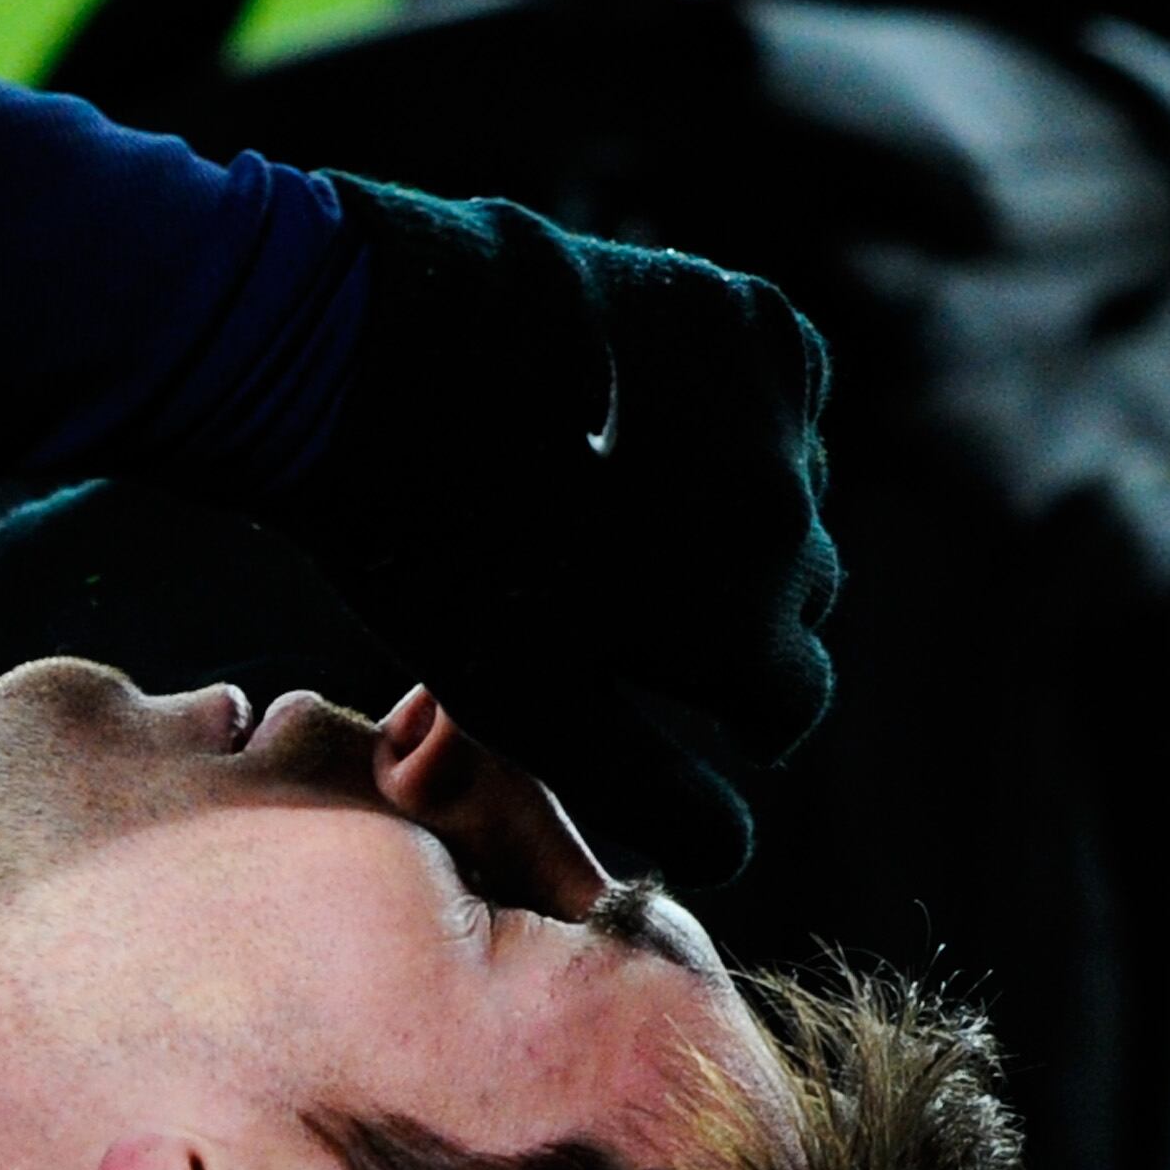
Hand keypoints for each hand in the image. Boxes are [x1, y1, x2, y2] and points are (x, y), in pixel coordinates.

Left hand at [266, 175, 840, 881]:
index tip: (686, 701)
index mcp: (747, 624)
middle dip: (732, 613)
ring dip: (730, 514)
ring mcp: (774, 407)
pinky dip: (726, 418)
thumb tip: (733, 852)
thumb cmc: (436, 559)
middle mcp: (790, 516)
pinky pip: (772, 396)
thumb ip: (648, 789)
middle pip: (798, 598)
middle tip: (633, 601)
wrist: (371, 365)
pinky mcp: (744, 317)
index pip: (789, 703)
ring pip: (788, 495)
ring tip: (618, 509)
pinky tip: (635, 423)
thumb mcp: (531, 708)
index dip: (735, 716)